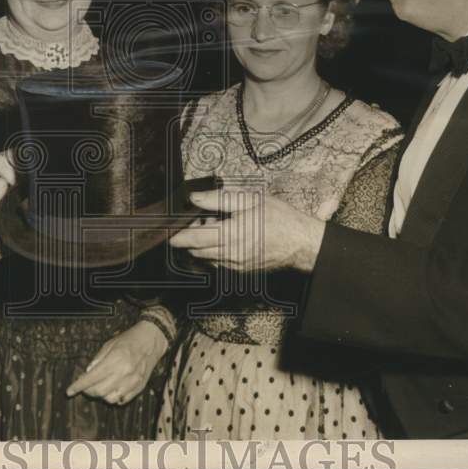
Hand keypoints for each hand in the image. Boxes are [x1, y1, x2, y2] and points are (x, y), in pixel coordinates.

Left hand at [66, 320, 167, 404]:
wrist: (151, 340)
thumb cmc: (129, 340)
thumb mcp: (110, 344)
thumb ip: (98, 359)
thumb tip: (88, 372)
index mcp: (114, 360)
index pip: (91, 378)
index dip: (78, 386)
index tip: (69, 391)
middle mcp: (124, 373)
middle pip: (99, 392)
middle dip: (88, 391)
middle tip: (86, 386)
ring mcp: (133, 382)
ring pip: (110, 399)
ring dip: (102, 395)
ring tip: (101, 386)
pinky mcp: (140, 387)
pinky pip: (123, 400)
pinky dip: (115, 397)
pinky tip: (113, 389)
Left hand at [170, 186, 325, 272]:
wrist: (300, 242)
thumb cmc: (279, 217)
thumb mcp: (249, 200)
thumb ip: (219, 199)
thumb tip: (194, 198)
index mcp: (230, 235)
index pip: (192, 238)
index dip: (176, 234)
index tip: (166, 229)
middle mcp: (229, 254)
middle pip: (195, 250)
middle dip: (187, 237)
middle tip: (192, 221)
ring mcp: (235, 265)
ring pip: (205, 258)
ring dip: (199, 245)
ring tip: (209, 227)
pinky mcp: (241, 270)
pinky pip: (217, 263)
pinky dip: (211, 252)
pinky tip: (221, 237)